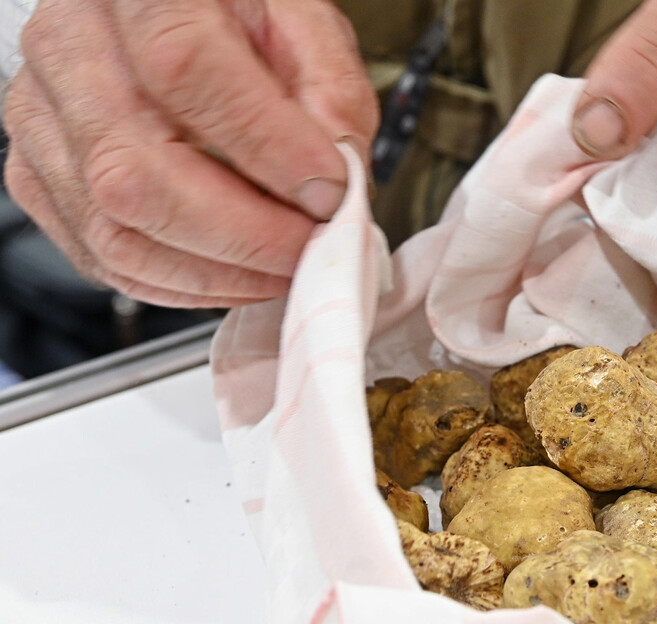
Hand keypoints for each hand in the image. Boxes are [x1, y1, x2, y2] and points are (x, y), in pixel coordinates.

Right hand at [3, 0, 376, 306]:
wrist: (158, 11)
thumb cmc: (229, 10)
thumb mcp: (299, 18)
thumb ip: (329, 87)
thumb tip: (340, 172)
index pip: (185, 69)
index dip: (268, 147)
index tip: (329, 192)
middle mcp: (70, 49)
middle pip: (135, 171)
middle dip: (245, 235)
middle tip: (311, 248)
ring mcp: (42, 118)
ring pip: (114, 229)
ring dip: (217, 272)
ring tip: (283, 269)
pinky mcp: (36, 177)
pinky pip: (101, 257)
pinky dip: (180, 283)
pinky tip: (233, 274)